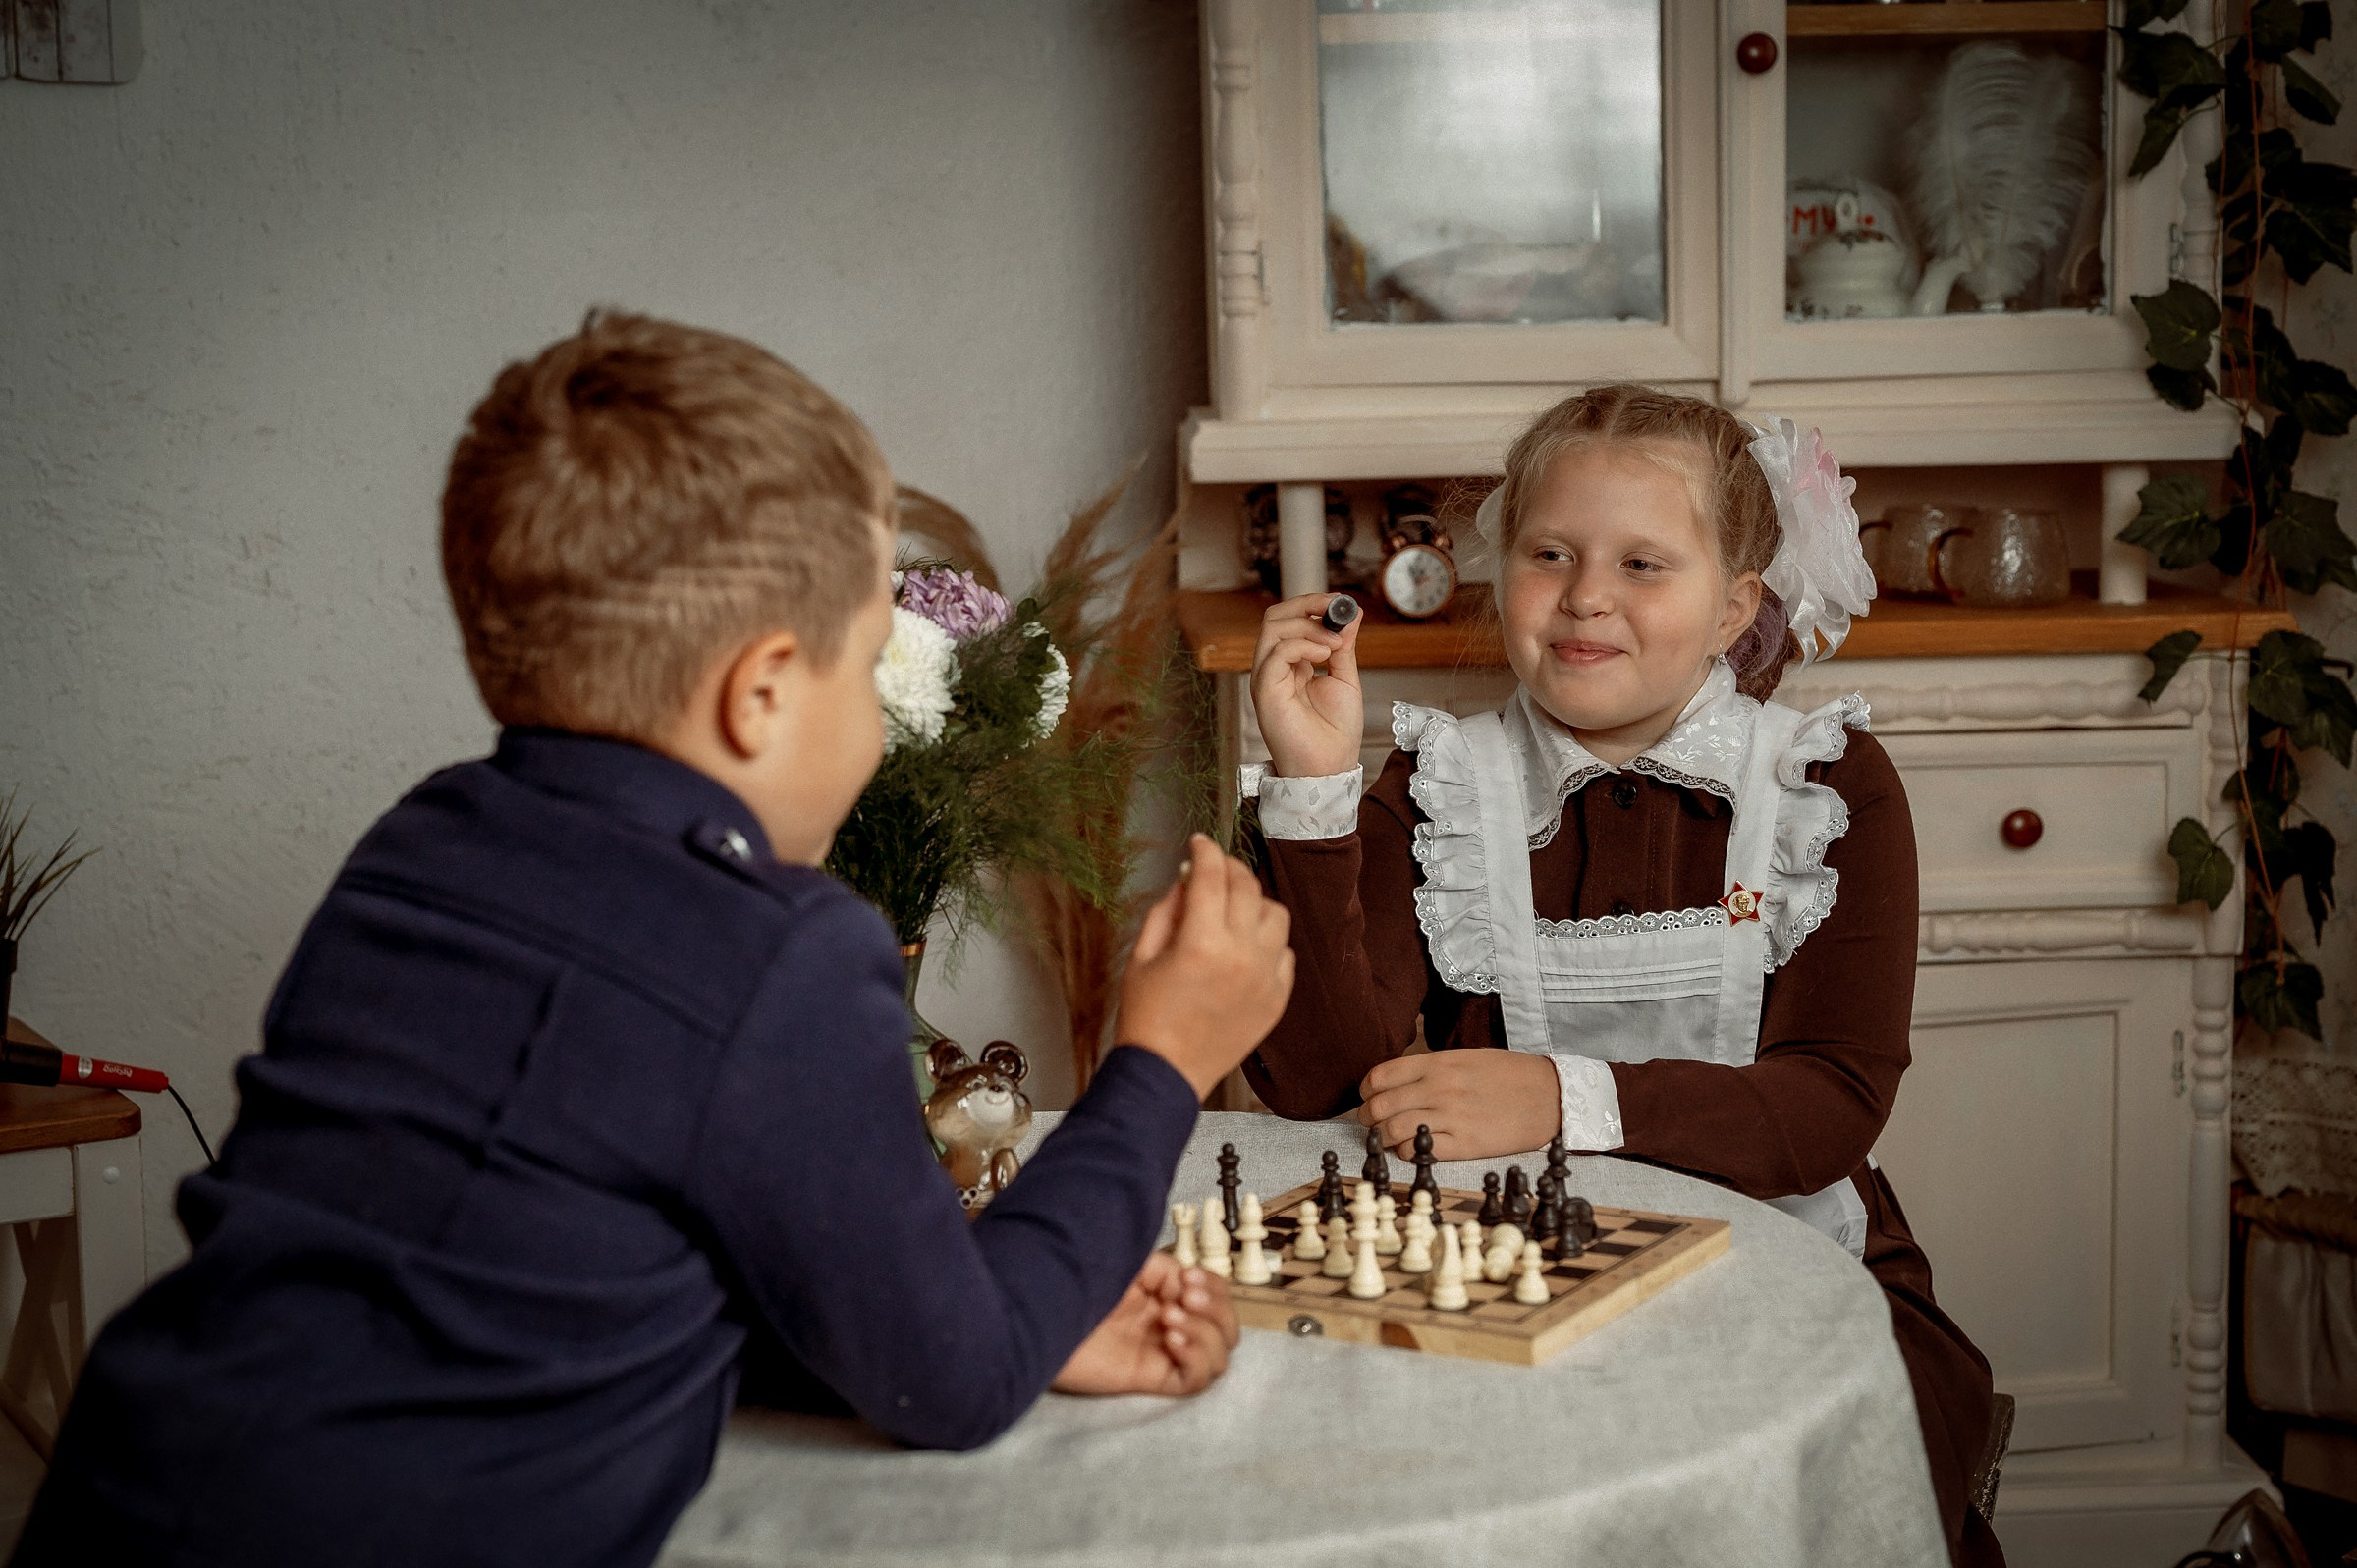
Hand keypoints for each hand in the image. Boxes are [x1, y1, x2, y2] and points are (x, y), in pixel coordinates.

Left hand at [1052, 1252, 1240, 1397]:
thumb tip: (1193, 1290)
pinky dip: (1197, 1358)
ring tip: (1169, 1317)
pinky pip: (1195, 1381)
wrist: (1041, 1312)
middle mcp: (1168, 1326)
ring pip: (1219, 1358)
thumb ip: (1168, 1270)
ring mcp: (1161, 1354)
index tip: (1189, 1276)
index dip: (1216, 1288)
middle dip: (1217, 1309)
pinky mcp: (1150, 1379)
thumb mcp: (1130, 1262)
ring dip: (1206, 1332)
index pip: (1217, 1299)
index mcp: (1164, 1295)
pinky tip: (1172, 1339)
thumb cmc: (1075, 1282)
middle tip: (1185, 1295)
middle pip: (1227, 1331)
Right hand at [1116, 834, 1294, 1097]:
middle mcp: (1241, 955)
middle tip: (1215, 867)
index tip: (1199, 843)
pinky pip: (1286, 954)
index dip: (1204, 850)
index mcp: (1201, 942)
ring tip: (1234, 910)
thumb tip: (1187, 879)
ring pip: (1276, 915)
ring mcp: (1265, 978)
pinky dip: (1269, 942)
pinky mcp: (1277, 999)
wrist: (1165, 1073)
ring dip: (1255, 903)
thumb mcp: (1142, 955)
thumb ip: (1167, 910)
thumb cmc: (1145, 1017)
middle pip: (1248, 887)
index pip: (1211, 875)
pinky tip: (1246, 946)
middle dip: (1229, 868)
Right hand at [1249, 592, 1362, 778]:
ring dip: (1309, 626)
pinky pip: (1277, 652)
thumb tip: (1352, 613)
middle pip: (1275, 616)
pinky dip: (1302, 645)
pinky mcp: (1264, 691)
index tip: (1342, 604)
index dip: (1313, 605)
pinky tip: (1324, 655)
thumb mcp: (1344, 678)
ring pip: (1272, 627)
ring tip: (1335, 643)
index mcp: (1290, 664)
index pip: (1290, 619)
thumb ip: (1343, 646)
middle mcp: (1273, 668)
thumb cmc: (1334, 733)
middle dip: (1307, 604)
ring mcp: (1266, 678)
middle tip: (1337, 611)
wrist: (1329, 767)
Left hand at [1356, 1049, 1560, 1161]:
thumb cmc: (1509, 1075)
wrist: (1549, 1095)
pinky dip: (1408, 1153)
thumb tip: (1398, 1084)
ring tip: (1389, 1140)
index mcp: (1437, 1064)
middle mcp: (1438, 1088)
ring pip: (1391, 1131)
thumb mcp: (1466, 1058)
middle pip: (1379, 1106)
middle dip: (1367, 1118)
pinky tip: (1415, 1149)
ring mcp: (1450, 1116)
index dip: (1366, 1091)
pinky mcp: (1464, 1144)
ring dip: (1383, 1138)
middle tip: (1371, 1123)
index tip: (1368, 1097)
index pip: (1379, 1077)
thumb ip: (1431, 1069)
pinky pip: (1419, 1152)